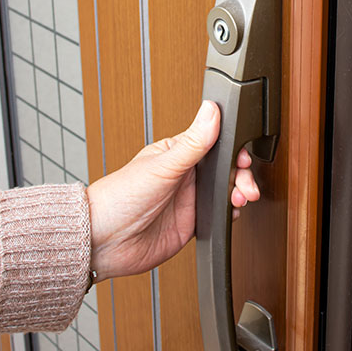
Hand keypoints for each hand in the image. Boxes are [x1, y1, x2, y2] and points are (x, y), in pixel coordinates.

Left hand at [86, 101, 260, 280]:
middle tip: (246, 186)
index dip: (233, 149)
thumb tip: (211, 110)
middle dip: (241, 176)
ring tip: (240, 200)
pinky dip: (228, 216)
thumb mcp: (162, 166)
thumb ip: (192, 142)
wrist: (105, 240)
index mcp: (176, 153)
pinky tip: (230, 215)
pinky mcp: (190, 224)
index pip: (213, 143)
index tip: (244, 156)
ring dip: (238, 195)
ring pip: (224, 193)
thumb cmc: (120, 198)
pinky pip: (218, 217)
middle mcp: (183, 175)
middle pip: (224, 170)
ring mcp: (187, 200)